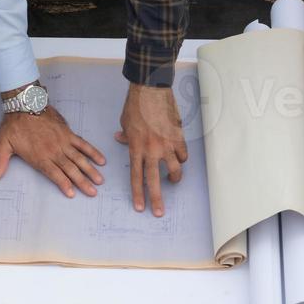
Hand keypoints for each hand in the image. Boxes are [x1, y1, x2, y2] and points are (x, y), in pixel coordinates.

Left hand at [0, 106, 106, 197]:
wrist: (24, 104)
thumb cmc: (13, 125)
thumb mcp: (3, 145)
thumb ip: (0, 162)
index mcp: (39, 157)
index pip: (55, 174)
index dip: (64, 184)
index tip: (73, 194)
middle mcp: (53, 151)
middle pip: (71, 169)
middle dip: (82, 182)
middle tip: (93, 192)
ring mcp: (62, 142)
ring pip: (79, 159)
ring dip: (90, 170)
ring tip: (100, 180)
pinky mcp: (67, 133)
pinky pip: (82, 144)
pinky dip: (92, 152)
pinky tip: (100, 160)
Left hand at [115, 84, 187, 216]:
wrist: (151, 90)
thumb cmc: (136, 105)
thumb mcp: (124, 122)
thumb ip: (125, 136)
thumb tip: (120, 140)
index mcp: (135, 148)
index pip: (136, 177)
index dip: (138, 194)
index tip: (140, 207)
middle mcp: (151, 150)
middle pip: (154, 181)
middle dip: (156, 199)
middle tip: (158, 213)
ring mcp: (166, 144)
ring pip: (175, 170)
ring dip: (175, 178)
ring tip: (173, 181)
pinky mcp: (178, 136)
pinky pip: (183, 155)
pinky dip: (181, 158)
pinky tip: (179, 159)